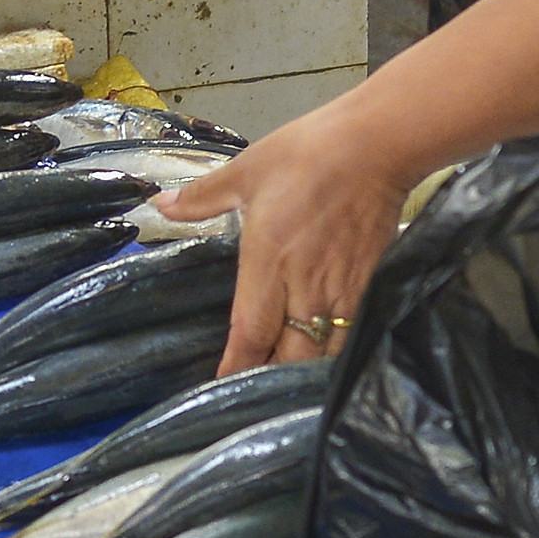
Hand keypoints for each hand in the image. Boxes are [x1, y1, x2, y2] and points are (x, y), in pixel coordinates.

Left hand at [153, 112, 411, 380]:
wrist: (377, 146)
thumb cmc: (306, 155)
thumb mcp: (246, 170)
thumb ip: (203, 197)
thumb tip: (161, 205)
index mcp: (267, 263)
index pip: (250, 333)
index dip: (236, 367)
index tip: (222, 387)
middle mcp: (304, 288)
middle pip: (289, 356)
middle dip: (270, 378)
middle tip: (253, 391)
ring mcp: (341, 291)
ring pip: (323, 353)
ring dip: (304, 371)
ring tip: (287, 383)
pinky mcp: (370, 284)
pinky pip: (352, 334)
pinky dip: (336, 351)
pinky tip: (327, 356)